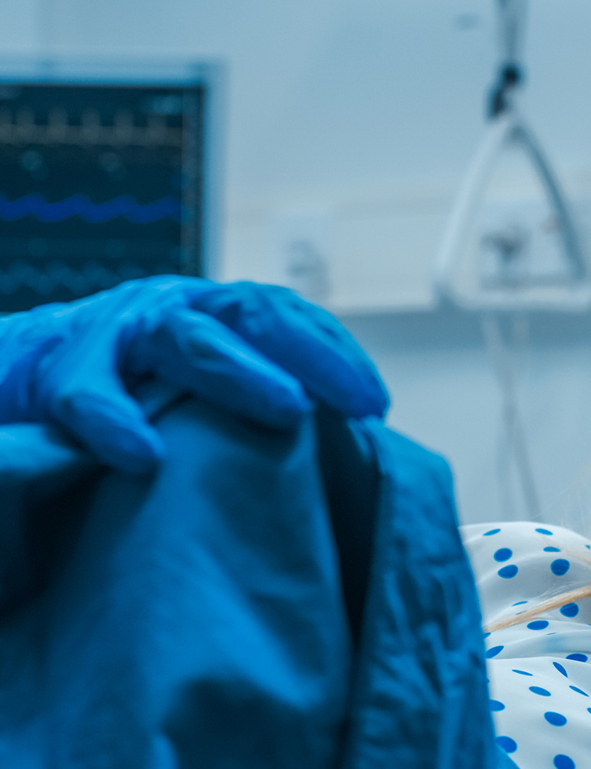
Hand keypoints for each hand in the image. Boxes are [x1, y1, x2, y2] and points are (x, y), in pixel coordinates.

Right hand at [0, 277, 387, 472]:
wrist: (14, 378)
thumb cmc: (127, 395)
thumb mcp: (199, 391)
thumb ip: (252, 406)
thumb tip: (337, 451)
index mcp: (214, 317)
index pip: (290, 319)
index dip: (338, 354)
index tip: (377, 404)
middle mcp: (174, 310)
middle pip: (256, 317)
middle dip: (315, 356)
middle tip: (360, 404)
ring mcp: (119, 333)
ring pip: (188, 342)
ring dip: (242, 374)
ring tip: (290, 408)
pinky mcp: (56, 372)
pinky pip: (89, 395)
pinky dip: (116, 422)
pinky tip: (144, 457)